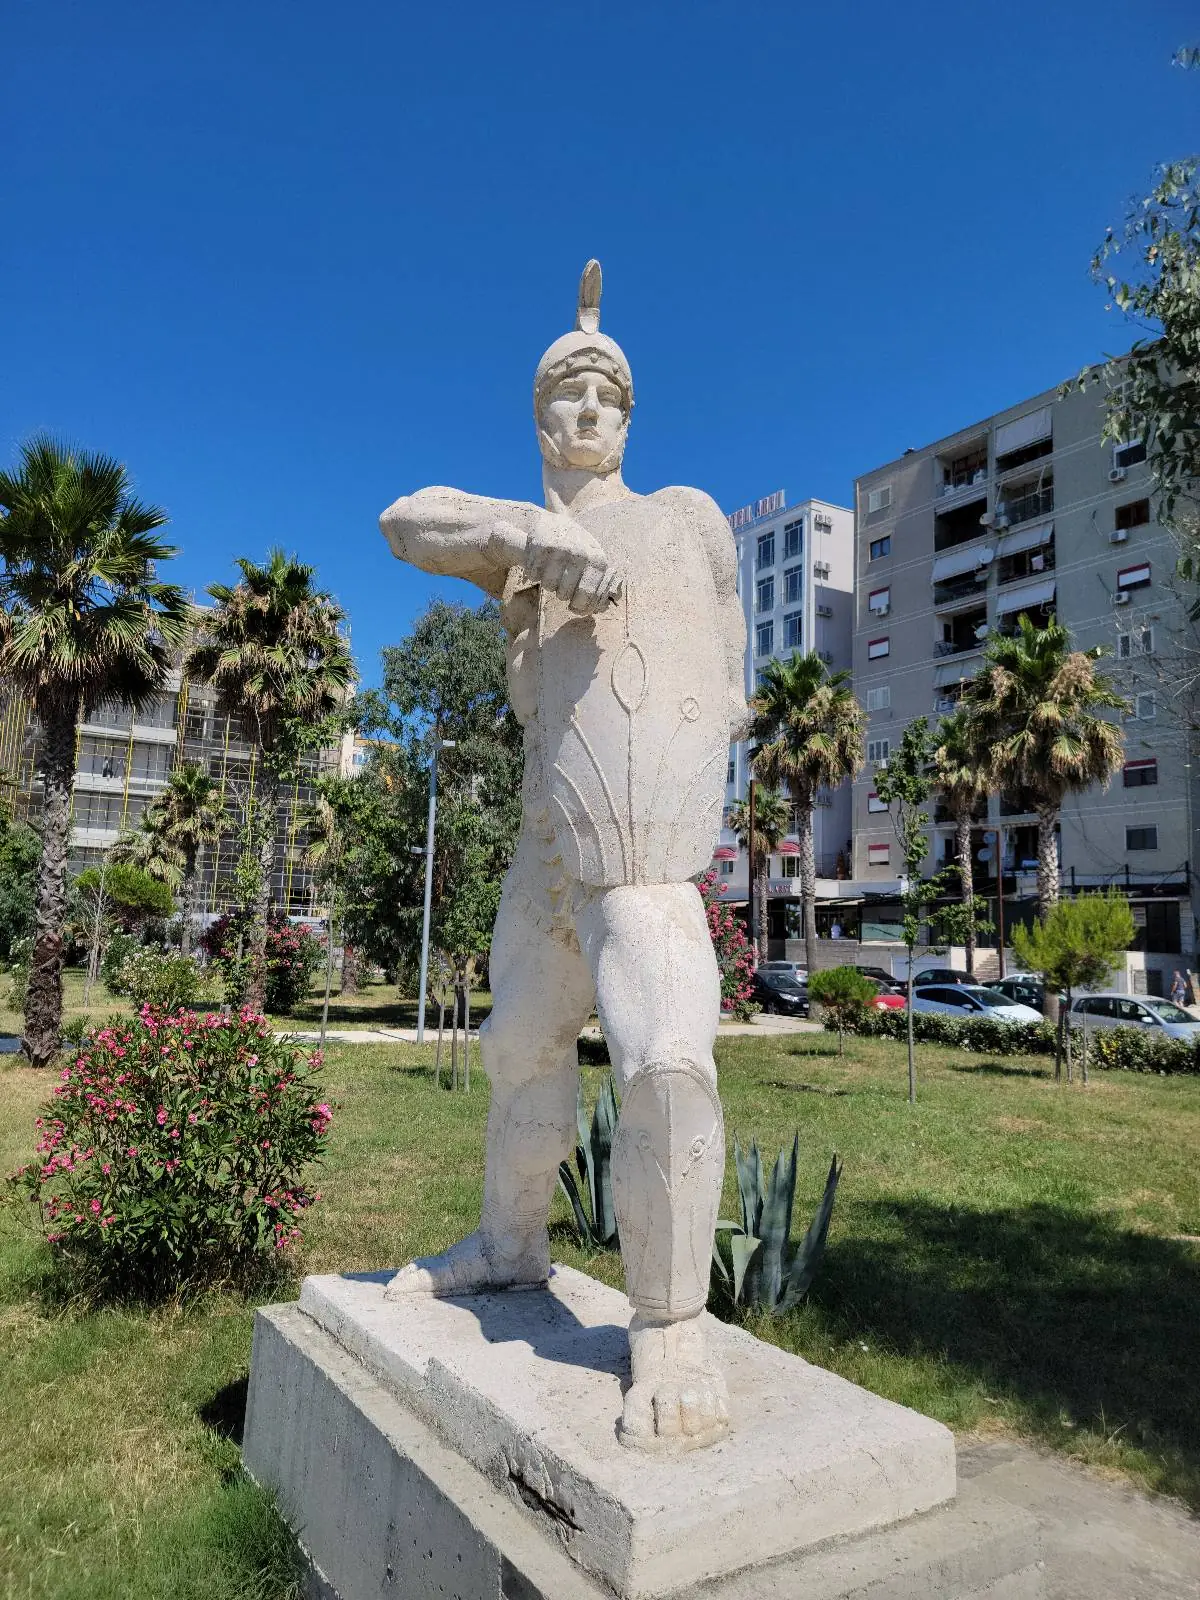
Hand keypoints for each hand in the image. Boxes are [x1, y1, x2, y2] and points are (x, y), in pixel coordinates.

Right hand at [487, 515, 622, 615]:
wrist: (551, 521)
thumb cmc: (575, 547)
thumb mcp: (592, 559)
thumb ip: (597, 582)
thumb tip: (602, 609)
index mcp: (597, 559)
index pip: (589, 594)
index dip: (580, 605)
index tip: (574, 607)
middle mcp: (581, 554)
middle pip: (565, 593)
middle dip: (561, 593)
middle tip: (561, 583)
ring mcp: (561, 549)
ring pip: (548, 586)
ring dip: (547, 583)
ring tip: (551, 571)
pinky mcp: (541, 546)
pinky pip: (533, 575)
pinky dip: (533, 573)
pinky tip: (539, 564)